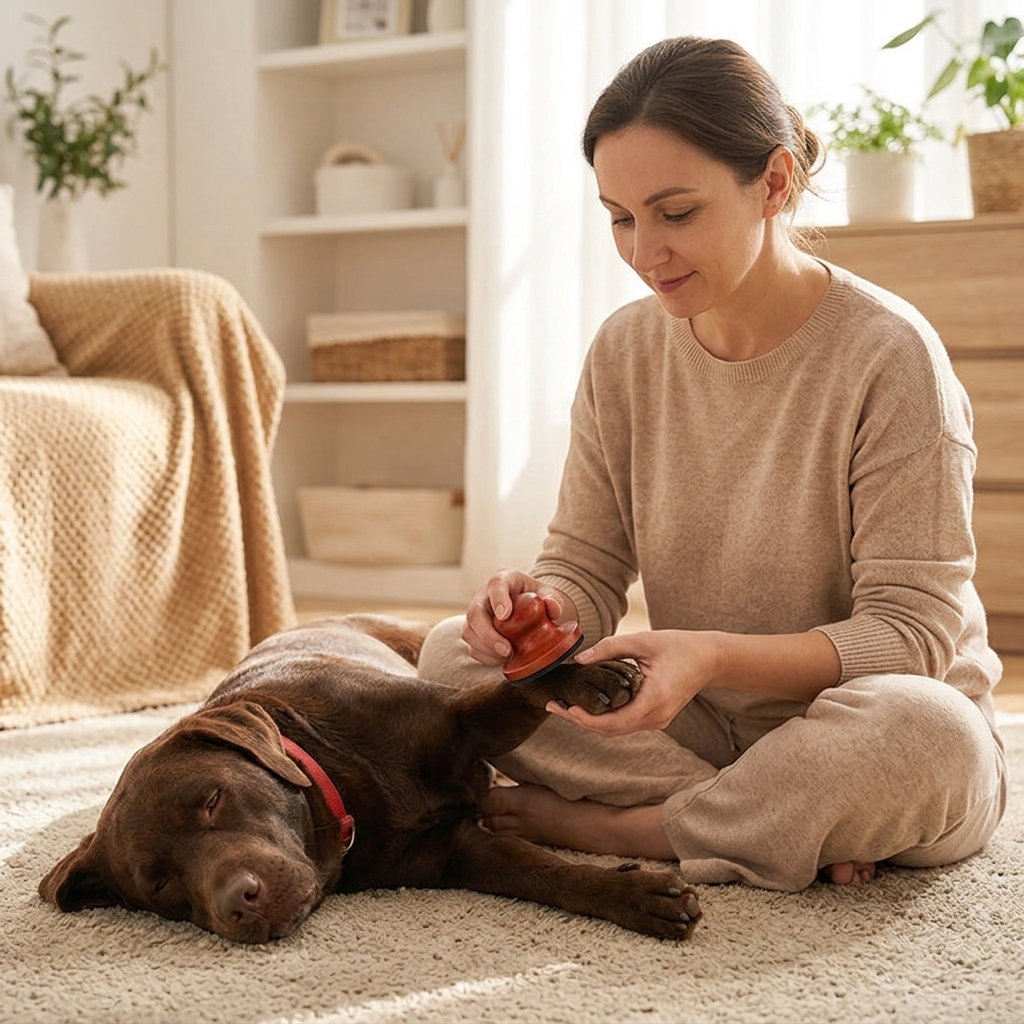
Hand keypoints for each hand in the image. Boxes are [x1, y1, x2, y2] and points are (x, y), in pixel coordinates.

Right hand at [461, 568, 577, 665]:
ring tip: (506, 656)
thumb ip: (553, 599)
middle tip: (506, 650)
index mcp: (502, 579)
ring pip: (468, 632)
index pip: (495, 585)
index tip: (505, 616)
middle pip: (474, 613)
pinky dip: (485, 656)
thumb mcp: (547, 593)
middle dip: (488, 634)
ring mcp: (476, 615)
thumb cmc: (535, 597)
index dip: (498, 600)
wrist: (527, 605)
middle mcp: (483, 596)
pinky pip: (472, 647)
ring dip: (486, 648)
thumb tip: (553, 609)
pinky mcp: (474, 633)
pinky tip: (501, 659)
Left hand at [547, 630, 719, 735]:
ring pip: (617, 730)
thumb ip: (609, 648)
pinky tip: (587, 705)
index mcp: (654, 699)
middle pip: (611, 730)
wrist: (709, 658)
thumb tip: (579, 660)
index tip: (567, 709)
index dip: (587, 720)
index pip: (614, 722)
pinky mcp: (657, 718)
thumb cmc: (678, 646)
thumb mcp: (642, 640)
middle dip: (580, 721)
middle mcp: (657, 716)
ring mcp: (658, 720)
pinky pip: (626, 723)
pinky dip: (605, 718)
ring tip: (564, 706)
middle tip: (554, 706)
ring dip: (591, 721)